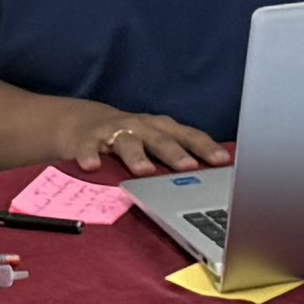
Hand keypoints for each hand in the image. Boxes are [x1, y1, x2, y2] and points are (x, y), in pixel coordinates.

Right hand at [53, 104, 229, 176]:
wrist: (82, 122)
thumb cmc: (130, 137)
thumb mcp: (154, 143)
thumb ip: (176, 158)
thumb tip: (211, 181)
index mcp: (162, 129)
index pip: (189, 136)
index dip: (206, 148)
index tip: (221, 161)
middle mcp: (141, 127)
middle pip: (161, 140)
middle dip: (175, 154)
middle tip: (188, 168)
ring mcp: (115, 132)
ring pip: (128, 143)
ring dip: (136, 156)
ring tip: (143, 171)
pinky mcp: (87, 139)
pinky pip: (88, 148)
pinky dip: (90, 156)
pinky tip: (92, 167)